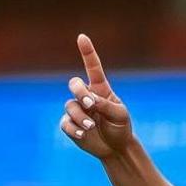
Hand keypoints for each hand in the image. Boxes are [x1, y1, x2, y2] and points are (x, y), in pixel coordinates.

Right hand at [60, 34, 132, 159]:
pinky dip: (74, 128)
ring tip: (91, 126)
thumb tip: (89, 101)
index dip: (87, 53)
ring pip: (70, 106)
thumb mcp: (120, 115)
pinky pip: (65, 122)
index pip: (93, 68)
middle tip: (91, 104)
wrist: (116, 148)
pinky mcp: (69, 124)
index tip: (82, 37)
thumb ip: (106, 105)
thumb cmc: (120, 127)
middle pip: (75, 84)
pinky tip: (83, 134)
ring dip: (81, 116)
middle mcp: (86, 96)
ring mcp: (77, 109)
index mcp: (101, 90)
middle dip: (80, 92)